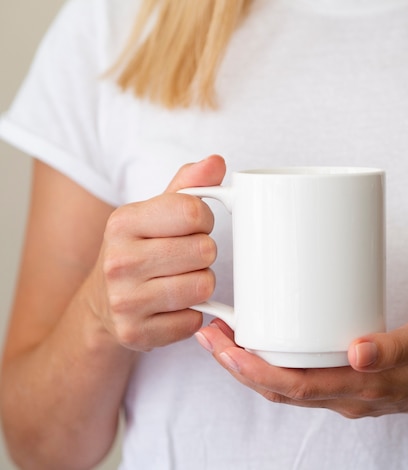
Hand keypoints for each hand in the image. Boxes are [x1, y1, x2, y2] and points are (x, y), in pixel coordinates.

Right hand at [87, 155, 226, 350]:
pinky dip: (191, 315)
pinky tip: (172, 307)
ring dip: (201, 284)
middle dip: (204, 254)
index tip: (194, 226)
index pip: (194, 212)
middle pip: (204, 251)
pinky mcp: (137, 334)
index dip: (204, 220)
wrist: (102, 304)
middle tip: (185, 258)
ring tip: (180, 280)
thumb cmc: (138, 250)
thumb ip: (188, 185)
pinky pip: (195, 321)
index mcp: (123, 222)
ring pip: (204, 286)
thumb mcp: (155, 212)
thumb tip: (216, 161)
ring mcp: (125, 302)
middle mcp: (119, 262)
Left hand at [196, 317, 407, 418]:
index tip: (223, 347)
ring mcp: (347, 392)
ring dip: (252, 367)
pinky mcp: (351, 380)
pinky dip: (276, 364)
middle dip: (238, 367)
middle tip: (210, 335)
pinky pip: (304, 379)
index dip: (253, 372)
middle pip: (279, 390)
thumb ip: (395, 347)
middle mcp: (346, 396)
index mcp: (360, 388)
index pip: (293, 388)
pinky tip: (270, 341)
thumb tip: (358, 352)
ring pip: (288, 387)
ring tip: (228, 337)